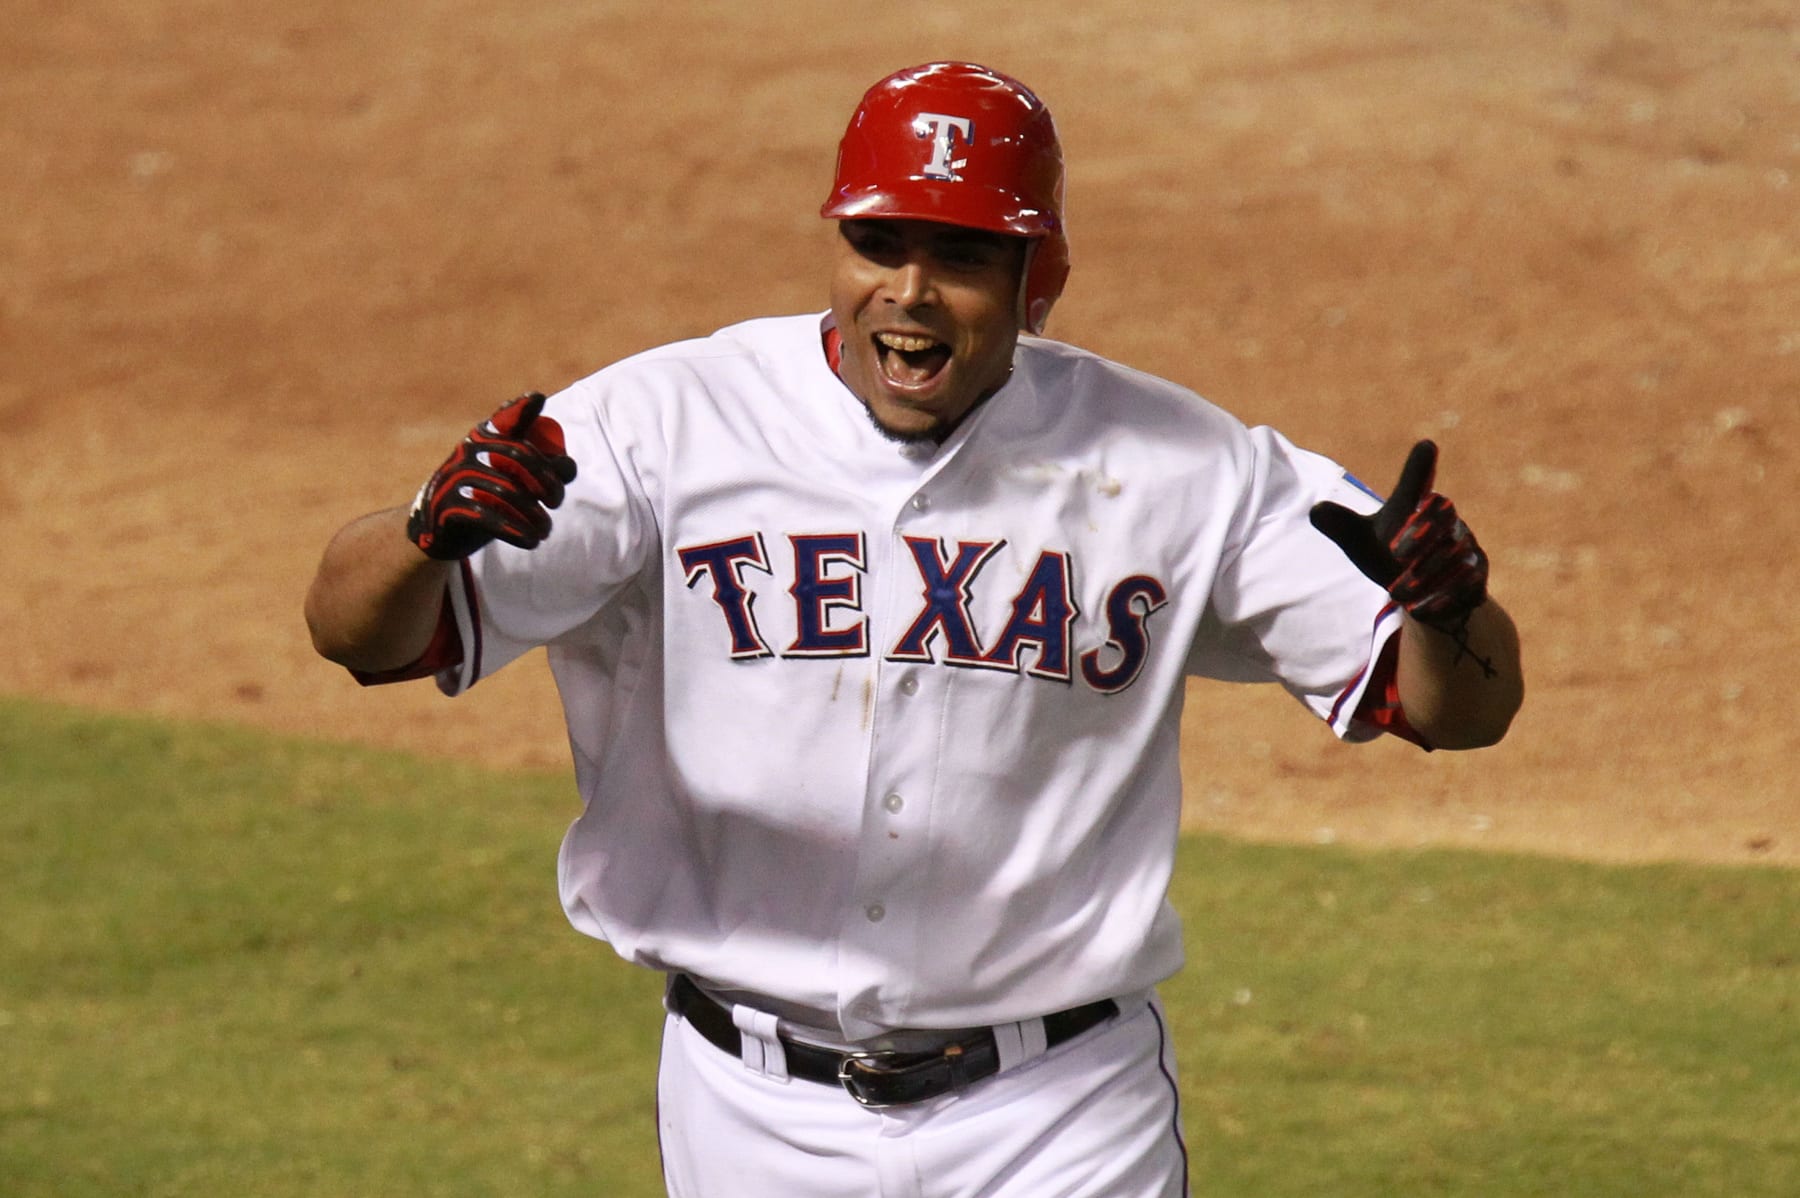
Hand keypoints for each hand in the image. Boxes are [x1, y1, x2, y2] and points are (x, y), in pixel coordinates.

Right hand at [406, 392, 577, 560]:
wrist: (438, 527)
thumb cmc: (484, 496)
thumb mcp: (506, 477)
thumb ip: (539, 469)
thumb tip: (569, 466)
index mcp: (482, 438)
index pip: (505, 421)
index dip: (520, 409)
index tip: (537, 399)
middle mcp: (468, 452)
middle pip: (519, 458)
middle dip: (547, 480)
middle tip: (556, 502)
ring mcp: (456, 477)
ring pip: (508, 492)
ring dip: (535, 516)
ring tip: (545, 530)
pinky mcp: (449, 506)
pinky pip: (489, 518)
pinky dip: (516, 531)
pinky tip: (531, 541)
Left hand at [1309, 440, 1488, 632]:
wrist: (1419, 594)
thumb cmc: (1389, 556)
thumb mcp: (1362, 542)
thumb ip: (1341, 525)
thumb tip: (1315, 511)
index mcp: (1421, 509)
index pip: (1422, 485)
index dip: (1421, 469)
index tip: (1425, 446)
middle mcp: (1450, 524)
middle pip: (1445, 519)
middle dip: (1422, 535)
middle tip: (1394, 555)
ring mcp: (1467, 551)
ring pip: (1457, 556)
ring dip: (1428, 574)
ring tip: (1397, 593)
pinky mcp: (1476, 580)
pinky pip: (1468, 586)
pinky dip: (1443, 599)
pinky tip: (1420, 609)